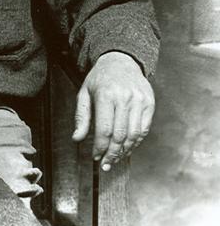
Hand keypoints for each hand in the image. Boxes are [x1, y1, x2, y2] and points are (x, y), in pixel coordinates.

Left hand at [72, 51, 154, 170]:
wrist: (121, 61)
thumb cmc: (99, 79)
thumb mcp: (84, 93)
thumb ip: (81, 117)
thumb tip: (76, 139)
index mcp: (106, 95)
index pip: (104, 129)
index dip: (100, 147)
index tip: (95, 157)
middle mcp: (125, 97)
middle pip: (120, 135)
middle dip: (112, 154)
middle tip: (105, 165)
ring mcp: (140, 100)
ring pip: (134, 135)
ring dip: (124, 151)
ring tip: (115, 159)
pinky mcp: (149, 103)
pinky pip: (143, 129)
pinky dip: (135, 142)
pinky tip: (127, 148)